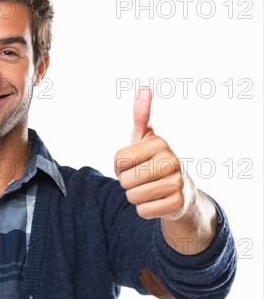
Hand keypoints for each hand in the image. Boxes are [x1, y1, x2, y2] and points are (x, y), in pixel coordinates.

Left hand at [114, 87, 185, 220]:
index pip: (117, 160)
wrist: (180, 190)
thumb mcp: (145, 137)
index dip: (119, 166)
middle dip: (127, 182)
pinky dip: (144, 209)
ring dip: (135, 196)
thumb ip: (141, 115)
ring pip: (132, 196)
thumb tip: (145, 87)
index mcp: (159, 143)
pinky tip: (157, 201)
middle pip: (124, 180)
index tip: (135, 163)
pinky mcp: (178, 204)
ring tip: (149, 188)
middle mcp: (172, 160)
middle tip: (142, 178)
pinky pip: (142, 211)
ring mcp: (178, 183)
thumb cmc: (154, 160)